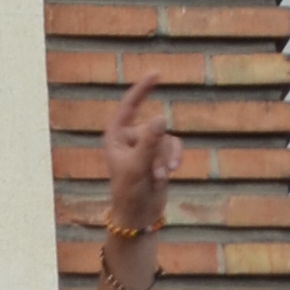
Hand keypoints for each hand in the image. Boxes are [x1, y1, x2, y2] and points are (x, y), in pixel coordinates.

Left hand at [99, 71, 181, 234]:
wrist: (138, 215)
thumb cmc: (129, 192)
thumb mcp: (138, 166)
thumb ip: (150, 141)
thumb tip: (161, 117)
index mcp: (115, 136)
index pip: (128, 106)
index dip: (142, 89)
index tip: (156, 73)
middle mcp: (130, 137)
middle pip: (154, 129)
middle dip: (158, 152)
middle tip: (154, 173)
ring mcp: (146, 146)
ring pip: (167, 139)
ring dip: (167, 159)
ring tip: (160, 178)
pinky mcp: (159, 155)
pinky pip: (174, 146)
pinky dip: (174, 159)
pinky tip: (168, 175)